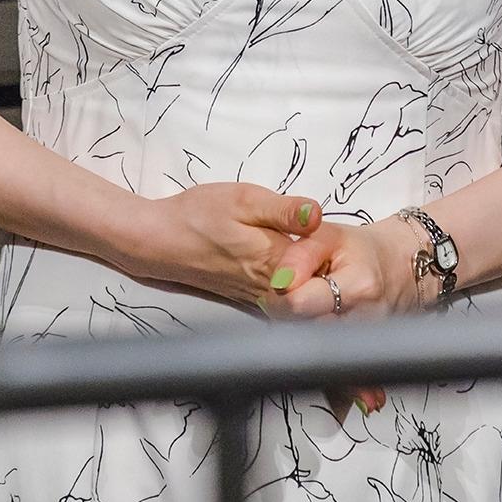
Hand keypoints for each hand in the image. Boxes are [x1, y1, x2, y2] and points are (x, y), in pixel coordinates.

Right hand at [135, 182, 323, 306]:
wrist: (162, 241)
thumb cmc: (200, 214)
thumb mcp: (244, 199)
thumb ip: (284, 210)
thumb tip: (318, 214)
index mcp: (276, 260)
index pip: (325, 266)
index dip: (338, 253)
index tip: (339, 237)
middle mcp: (271, 287)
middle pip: (317, 287)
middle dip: (332, 270)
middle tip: (333, 250)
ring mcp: (260, 297)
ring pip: (301, 298)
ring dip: (315, 281)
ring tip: (318, 259)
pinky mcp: (250, 298)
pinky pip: (284, 302)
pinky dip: (296, 290)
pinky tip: (296, 271)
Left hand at [259, 216, 421, 423]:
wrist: (402, 268)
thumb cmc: (363, 252)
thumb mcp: (327, 236)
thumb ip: (298, 255)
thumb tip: (279, 282)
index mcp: (358, 285)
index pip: (302, 304)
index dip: (282, 297)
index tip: (278, 289)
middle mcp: (367, 319)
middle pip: (310, 335)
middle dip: (289, 323)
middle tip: (286, 306)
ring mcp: (371, 344)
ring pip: (324, 358)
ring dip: (305, 343)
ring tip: (304, 322)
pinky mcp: (370, 361)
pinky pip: (343, 379)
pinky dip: (331, 381)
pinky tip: (327, 380)